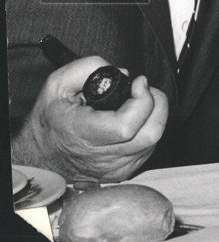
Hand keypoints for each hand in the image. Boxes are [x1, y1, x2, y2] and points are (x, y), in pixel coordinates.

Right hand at [11, 57, 167, 181]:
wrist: (39, 155)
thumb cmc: (50, 120)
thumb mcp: (58, 84)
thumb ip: (89, 68)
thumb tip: (123, 74)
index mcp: (83, 135)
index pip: (127, 125)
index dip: (142, 99)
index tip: (138, 83)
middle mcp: (102, 157)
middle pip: (151, 133)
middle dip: (156, 103)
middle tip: (143, 90)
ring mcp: (114, 169)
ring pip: (153, 141)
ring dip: (153, 116)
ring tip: (138, 103)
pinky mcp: (122, 173)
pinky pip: (148, 149)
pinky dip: (148, 130)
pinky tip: (134, 120)